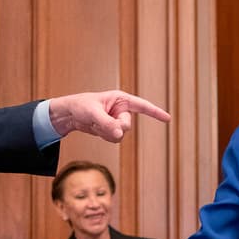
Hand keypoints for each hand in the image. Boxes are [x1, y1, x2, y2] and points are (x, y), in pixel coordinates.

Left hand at [47, 91, 170, 142]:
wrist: (71, 114)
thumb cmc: (81, 106)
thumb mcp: (93, 113)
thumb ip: (107, 123)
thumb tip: (120, 134)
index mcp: (121, 99)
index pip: (142, 106)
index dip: (155, 112)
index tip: (168, 118)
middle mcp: (122, 110)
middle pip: (127, 125)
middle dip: (114, 126)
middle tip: (100, 122)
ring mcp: (117, 121)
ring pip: (121, 134)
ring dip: (107, 132)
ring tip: (95, 123)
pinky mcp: (112, 129)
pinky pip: (114, 138)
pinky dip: (104, 136)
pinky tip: (96, 128)